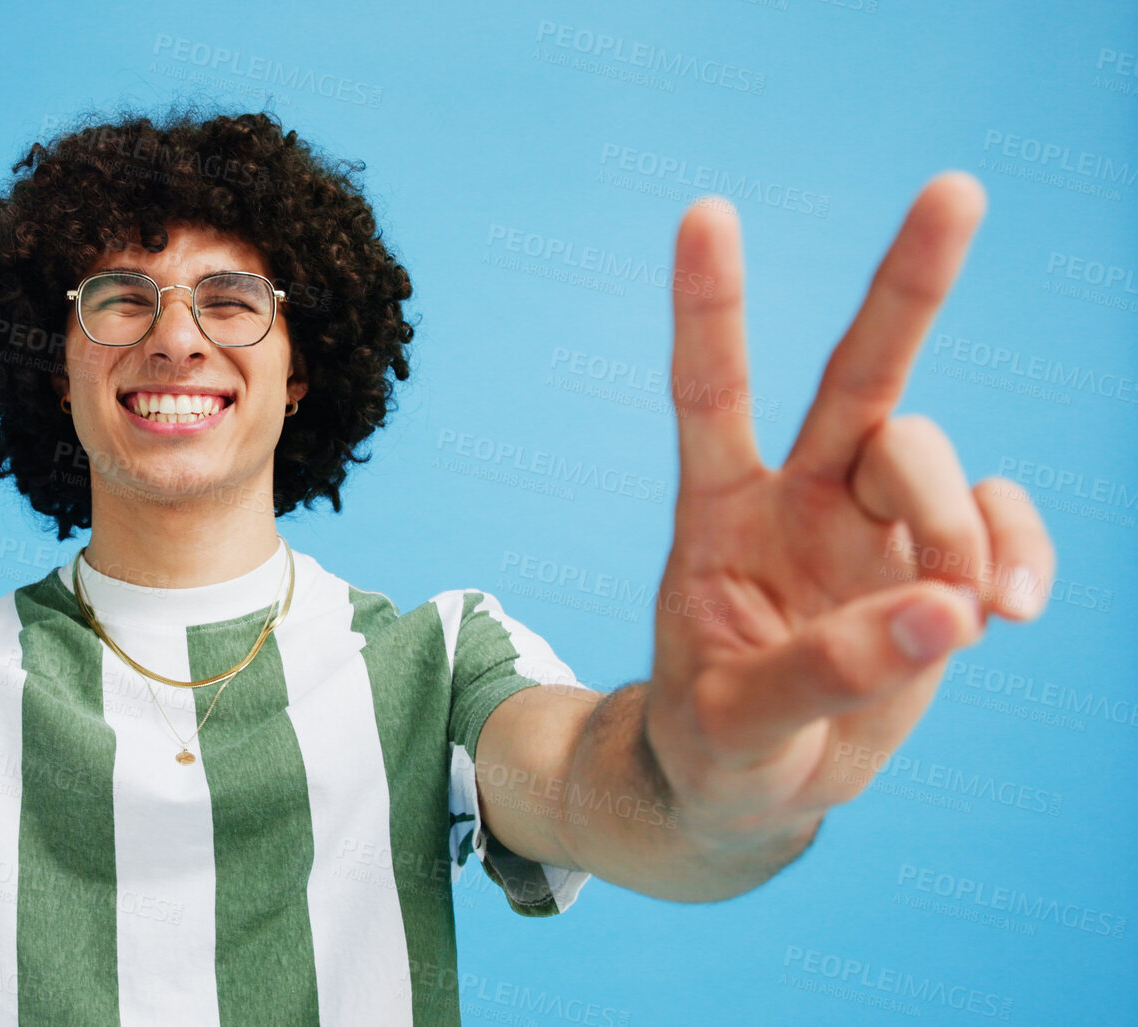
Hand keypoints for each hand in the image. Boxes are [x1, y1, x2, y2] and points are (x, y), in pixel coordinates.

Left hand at [643, 173, 1055, 843]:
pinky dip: (1019, 553)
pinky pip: (1000, 520)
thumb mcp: (733, 727)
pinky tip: (1011, 611)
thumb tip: (942, 616)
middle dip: (908, 284)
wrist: (753, 787)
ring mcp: (873, 527)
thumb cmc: (716, 746)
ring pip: (933, 458)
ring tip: (961, 616)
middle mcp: (799, 499)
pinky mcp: (936, 566)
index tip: (706, 212)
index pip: (711, 394)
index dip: (710, 306)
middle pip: (858, 376)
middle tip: (956, 188)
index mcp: (718, 516)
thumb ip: (821, 674)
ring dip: (956, 526)